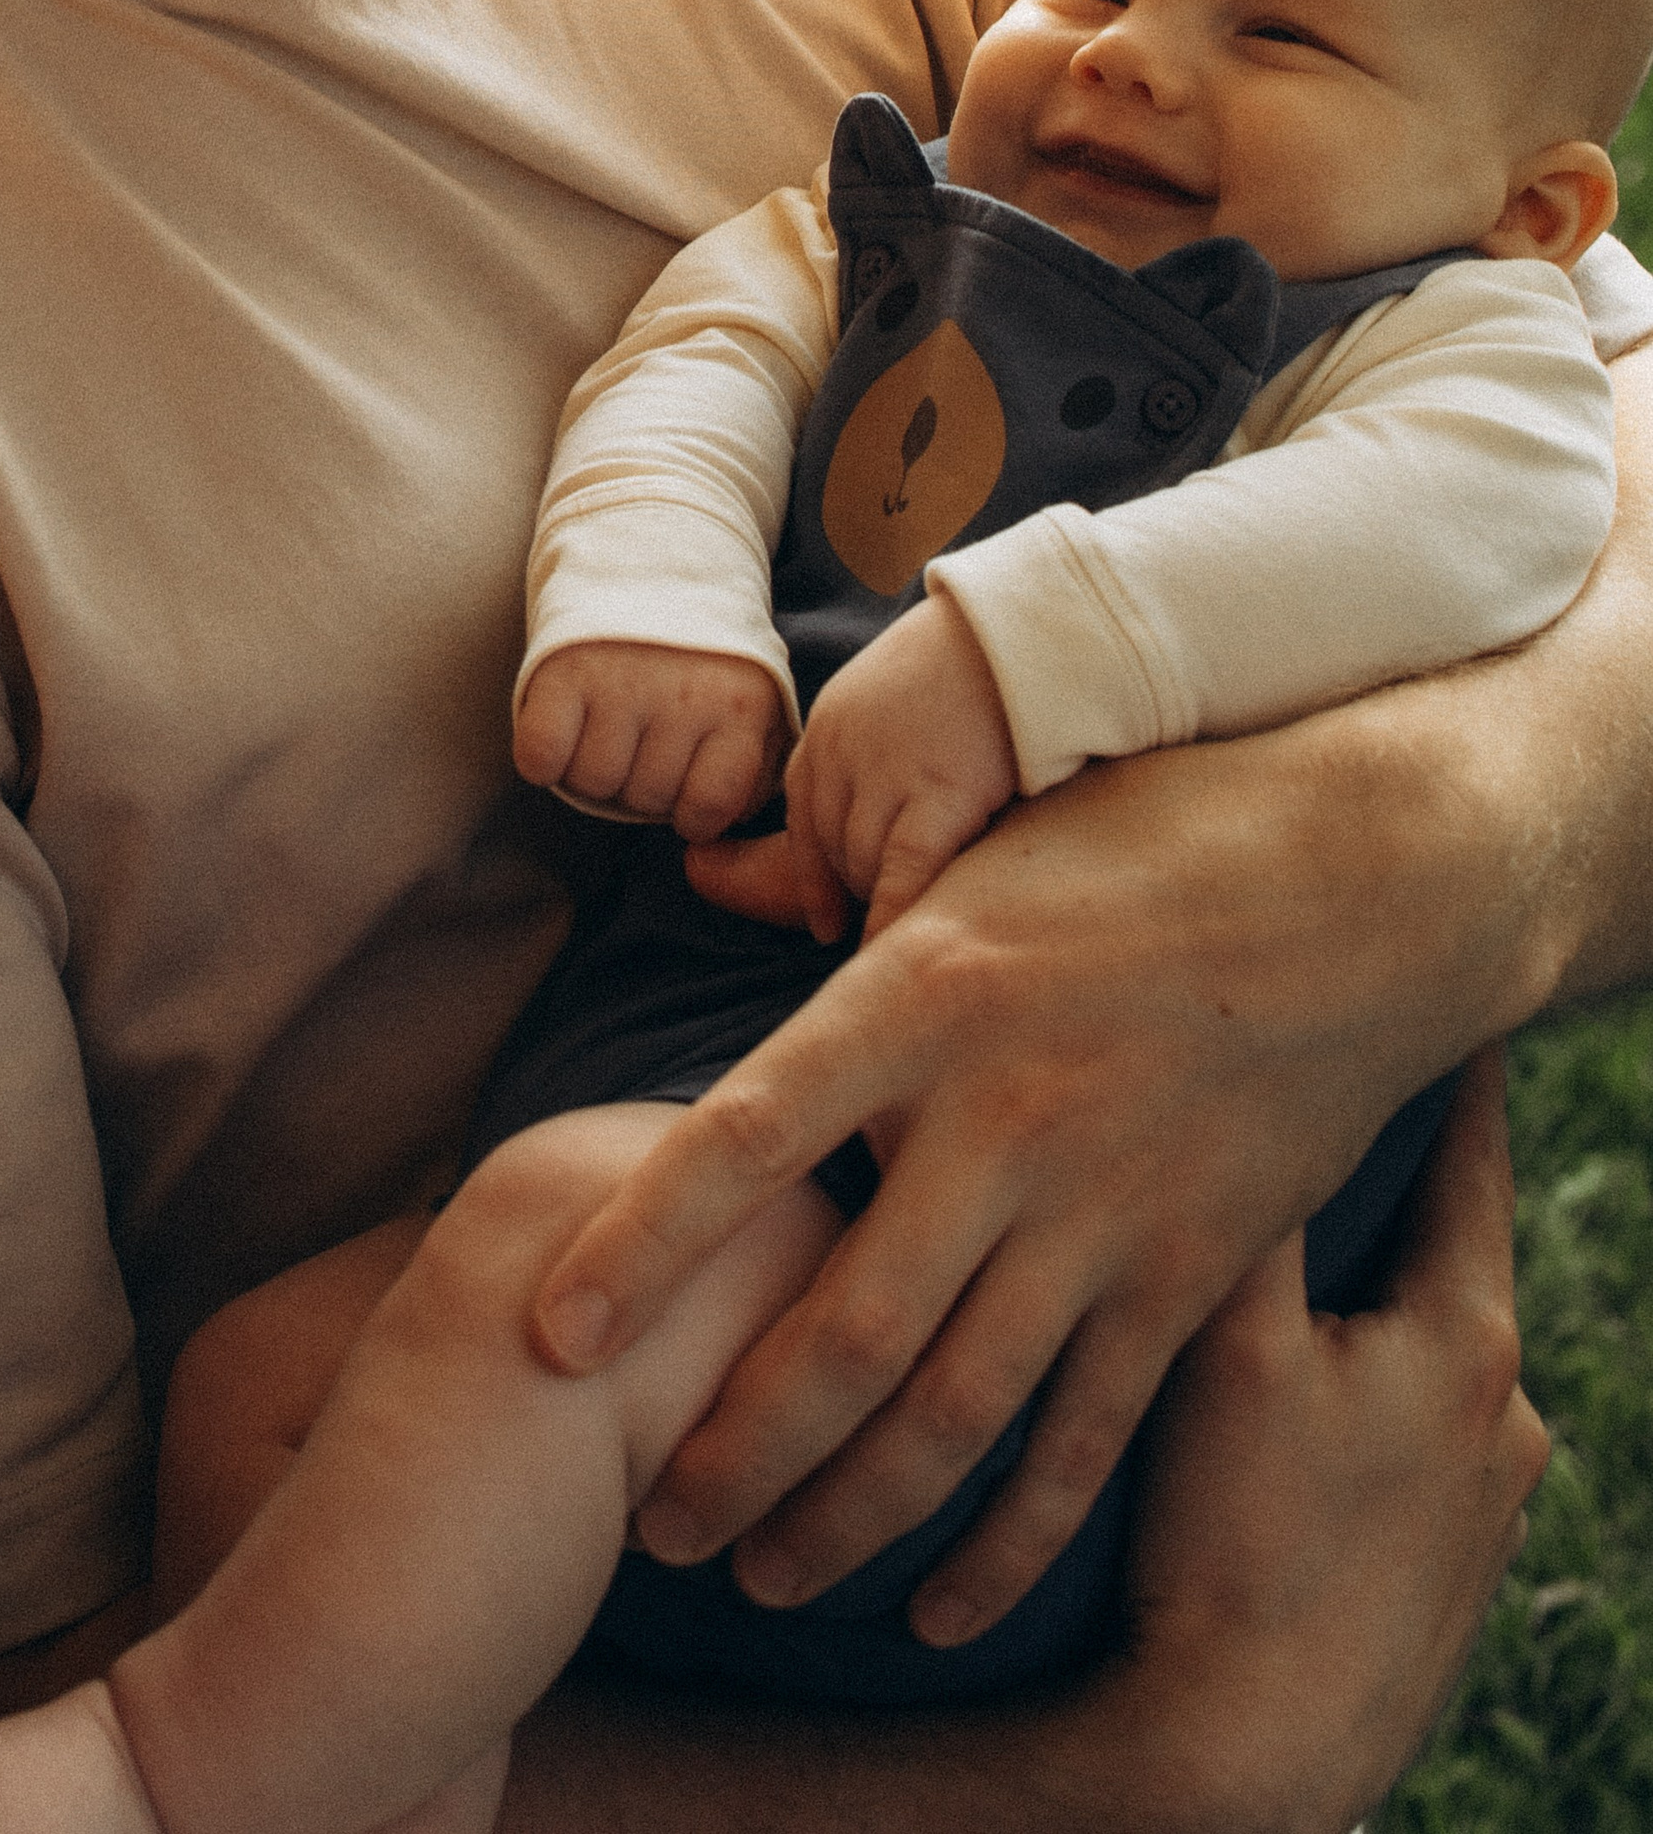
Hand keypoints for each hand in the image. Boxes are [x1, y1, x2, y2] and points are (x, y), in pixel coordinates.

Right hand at [513, 642, 787, 840]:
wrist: (646, 547)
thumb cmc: (700, 647)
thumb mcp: (751, 694)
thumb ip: (751, 764)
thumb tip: (716, 833)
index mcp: (740, 704)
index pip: (708, 809)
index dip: (689, 810)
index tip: (683, 782)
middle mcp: (683, 694)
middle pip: (645, 800)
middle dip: (639, 783)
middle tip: (638, 735)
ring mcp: (621, 682)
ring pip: (592, 783)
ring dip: (590, 767)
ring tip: (604, 722)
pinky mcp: (563, 670)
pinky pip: (541, 758)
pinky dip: (542, 756)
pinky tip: (562, 724)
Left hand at [525, 694, 1504, 1634]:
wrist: (1369, 881)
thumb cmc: (1143, 833)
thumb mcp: (975, 840)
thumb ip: (848, 909)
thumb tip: (710, 881)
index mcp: (925, 994)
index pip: (745, 1138)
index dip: (641, 1245)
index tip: (551, 1334)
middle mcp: (1004, 1120)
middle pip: (842, 1331)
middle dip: (732, 1449)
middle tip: (647, 1527)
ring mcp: (1104, 1212)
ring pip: (952, 1413)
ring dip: (846, 1517)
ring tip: (759, 1575)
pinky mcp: (1188, 1275)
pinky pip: (1085, 1440)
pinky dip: (1010, 1541)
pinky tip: (940, 1606)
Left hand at [706, 594, 1016, 944]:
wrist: (1024, 629)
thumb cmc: (979, 658)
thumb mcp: (899, 691)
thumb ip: (876, 744)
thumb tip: (876, 799)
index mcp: (830, 723)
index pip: (804, 812)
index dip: (814, 872)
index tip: (824, 920)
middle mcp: (842, 750)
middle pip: (831, 845)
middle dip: (855, 886)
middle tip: (889, 919)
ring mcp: (885, 775)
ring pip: (862, 866)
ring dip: (883, 898)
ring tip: (920, 922)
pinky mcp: (937, 798)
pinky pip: (900, 878)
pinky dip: (893, 917)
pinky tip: (898, 946)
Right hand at [1114, 1054, 1543, 1833]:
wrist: (1248, 1759)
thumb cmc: (1231, 1541)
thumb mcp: (1223, 1345)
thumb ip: (1240, 1208)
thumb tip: (1243, 1072)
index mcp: (1465, 1332)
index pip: (1466, 1141)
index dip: (1442, 1051)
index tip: (1430, 970)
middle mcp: (1502, 1410)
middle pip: (1441, 1239)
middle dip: (1379, 1168)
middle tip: (1319, 1077)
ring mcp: (1483, 1500)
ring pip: (1415, 1342)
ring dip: (1359, 1291)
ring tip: (1279, 1237)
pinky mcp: (1443, 1569)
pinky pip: (1396, 1431)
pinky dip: (1350, 1390)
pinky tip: (1285, 1397)